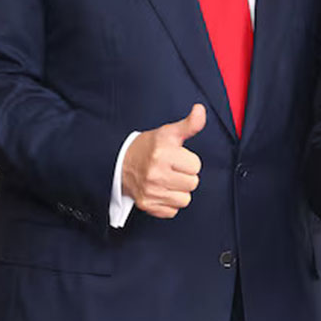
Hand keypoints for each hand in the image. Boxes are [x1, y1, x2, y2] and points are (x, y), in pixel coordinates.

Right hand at [121, 103, 204, 217]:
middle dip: (185, 176)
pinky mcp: (147, 205)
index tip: (177, 158)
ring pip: (184, 199)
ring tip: (167, 180)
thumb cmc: (148, 147)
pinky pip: (172, 211)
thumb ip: (189, 124)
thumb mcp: (168, 133)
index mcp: (163, 154)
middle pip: (192, 183)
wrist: (120, 163)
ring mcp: (150, 191)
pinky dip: (169, 203)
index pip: (196, 166)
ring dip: (179, 191)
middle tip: (172, 169)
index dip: (189, 161)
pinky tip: (161, 191)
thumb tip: (200, 110)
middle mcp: (155, 174)